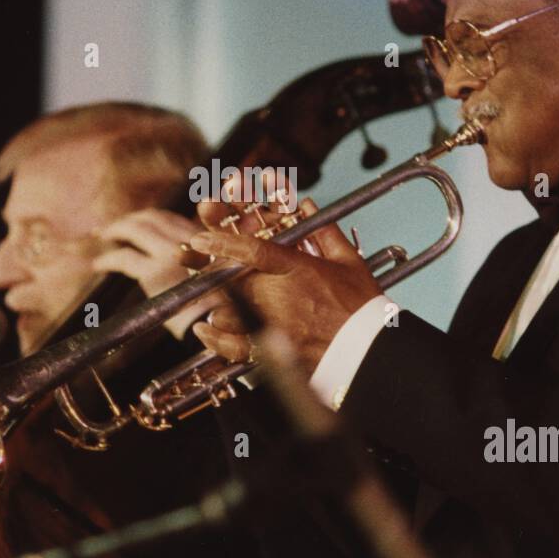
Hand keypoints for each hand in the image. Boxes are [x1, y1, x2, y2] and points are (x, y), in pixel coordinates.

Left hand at [92, 208, 224, 339]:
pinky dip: (108, 259)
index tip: (138, 220)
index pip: (171, 218)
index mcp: (205, 238)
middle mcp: (189, 239)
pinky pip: (123, 258)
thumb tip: (182, 260)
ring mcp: (170, 254)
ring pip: (135, 229)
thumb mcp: (220, 276)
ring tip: (102, 236)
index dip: (151, 218)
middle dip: (129, 220)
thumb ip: (202, 261)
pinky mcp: (153, 273)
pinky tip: (99, 264)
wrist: (221, 327)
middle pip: (151, 218)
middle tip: (112, 228)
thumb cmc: (223, 309)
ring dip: (115, 230)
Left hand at [187, 197, 382, 383]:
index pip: (250, 250)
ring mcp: (271, 324)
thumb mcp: (348, 261)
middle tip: (191, 259)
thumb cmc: (362, 308)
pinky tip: (205, 329)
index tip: (199, 237)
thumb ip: (324, 231)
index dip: (221, 242)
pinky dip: (215, 339)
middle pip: (229, 279)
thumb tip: (306, 205)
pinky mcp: (272, 351)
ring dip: (214, 300)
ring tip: (203, 292)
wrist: (368, 352)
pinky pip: (233, 346)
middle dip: (207, 268)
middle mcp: (278, 295)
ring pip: (226, 310)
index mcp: (295, 270)